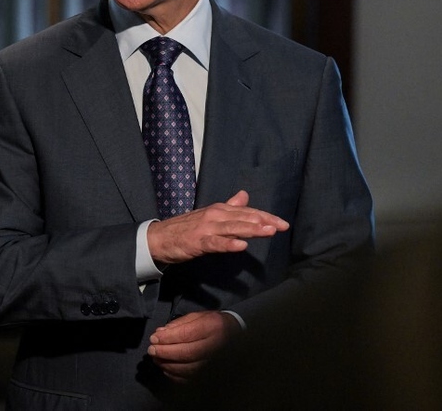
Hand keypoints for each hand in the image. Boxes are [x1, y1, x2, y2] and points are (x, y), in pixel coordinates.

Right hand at [147, 190, 288, 264]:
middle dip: (263, 222)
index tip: (283, 223)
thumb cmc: (185, 228)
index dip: (265, 216)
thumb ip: (229, 207)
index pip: (247, 212)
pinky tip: (241, 246)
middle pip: (243, 218)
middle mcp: (215, 215)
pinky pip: (215, 243)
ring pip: (232, 228)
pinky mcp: (197, 242)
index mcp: (219, 210)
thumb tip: (244, 196)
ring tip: (268, 231)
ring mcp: (206, 228)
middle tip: (282, 226)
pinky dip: (228, 244)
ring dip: (251, 229)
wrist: (159, 238)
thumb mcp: (209, 214)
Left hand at [147, 310, 240, 382]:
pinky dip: (175, 376)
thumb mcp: (198, 317)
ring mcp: (215, 362)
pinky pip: (191, 379)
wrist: (234, 335)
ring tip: (156, 359)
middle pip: (187, 353)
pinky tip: (166, 368)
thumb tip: (160, 333)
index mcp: (213, 327)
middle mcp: (215, 346)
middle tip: (151, 350)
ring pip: (188, 369)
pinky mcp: (211, 373)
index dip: (168, 338)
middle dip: (166, 352)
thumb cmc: (213, 324)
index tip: (153, 338)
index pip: (187, 335)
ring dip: (168, 365)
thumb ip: (178, 324)